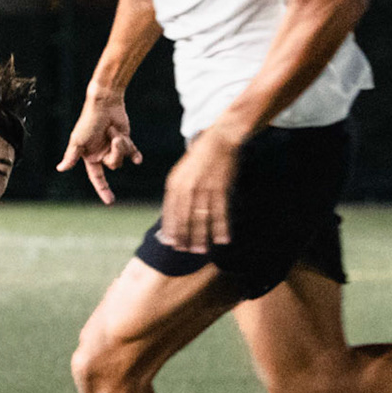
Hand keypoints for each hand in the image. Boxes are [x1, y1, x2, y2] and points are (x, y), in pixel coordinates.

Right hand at [56, 90, 141, 203]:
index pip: (97, 177)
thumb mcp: (78, 140)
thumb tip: (60, 168)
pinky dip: (135, 155)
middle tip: (113, 138)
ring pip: (123, 157)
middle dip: (116, 152)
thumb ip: (72, 156)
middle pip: (114, 165)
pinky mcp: (124, 140)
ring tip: (115, 131)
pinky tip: (138, 160)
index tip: (110, 202)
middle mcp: (101, 153)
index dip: (103, 190)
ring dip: (122, 144)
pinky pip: (132, 152)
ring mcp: (113, 147)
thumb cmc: (89, 121)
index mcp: (90, 156)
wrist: (104, 103)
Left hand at [159, 126, 240, 253]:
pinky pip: (220, 213)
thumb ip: (177, 191)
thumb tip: (172, 214)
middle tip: (186, 252)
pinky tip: (222, 239)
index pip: (170, 212)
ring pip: (201, 218)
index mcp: (175, 183)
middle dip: (184, 237)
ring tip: (201, 251)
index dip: (171, 229)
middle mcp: (187, 187)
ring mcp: (204, 188)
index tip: (171, 243)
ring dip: (201, 237)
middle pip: (184, 218)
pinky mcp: (220, 188)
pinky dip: (221, 228)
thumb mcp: (181, 172)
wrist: (219, 140)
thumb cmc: (199, 158)